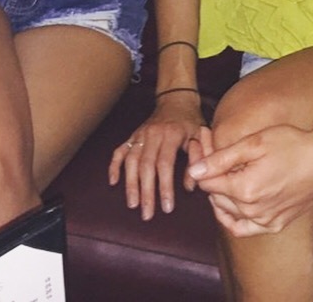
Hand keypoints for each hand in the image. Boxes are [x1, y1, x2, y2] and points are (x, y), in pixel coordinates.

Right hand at [108, 96, 205, 220]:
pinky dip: (114, 166)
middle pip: (146, 166)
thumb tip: (190, 186)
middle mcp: (153, 134)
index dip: (165, 187)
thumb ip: (197, 159)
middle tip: (147, 214)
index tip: (167, 207)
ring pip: (131, 161)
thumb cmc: (190, 120)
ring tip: (132, 204)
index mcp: (171, 134)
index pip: (165, 164)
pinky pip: (120, 151)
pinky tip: (113, 181)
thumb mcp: (200, 136)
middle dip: (146, 192)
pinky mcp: (133, 135)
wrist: (176, 99)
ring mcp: (140, 134)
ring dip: (130, 184)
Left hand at [186, 122, 312, 235]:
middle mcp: (253, 211)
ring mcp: (266, 222)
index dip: (200, 162)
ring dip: (220, 194)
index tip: (202, 143)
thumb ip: (221, 159)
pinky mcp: (276, 225)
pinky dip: (234, 217)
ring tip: (223, 170)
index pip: (207, 183)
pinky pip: (246, 228)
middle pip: (216, 197)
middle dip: (208, 175)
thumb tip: (194, 171)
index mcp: (245, 189)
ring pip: (228, 213)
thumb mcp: (253, 143)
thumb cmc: (291, 144)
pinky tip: (233, 202)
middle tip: (209, 149)